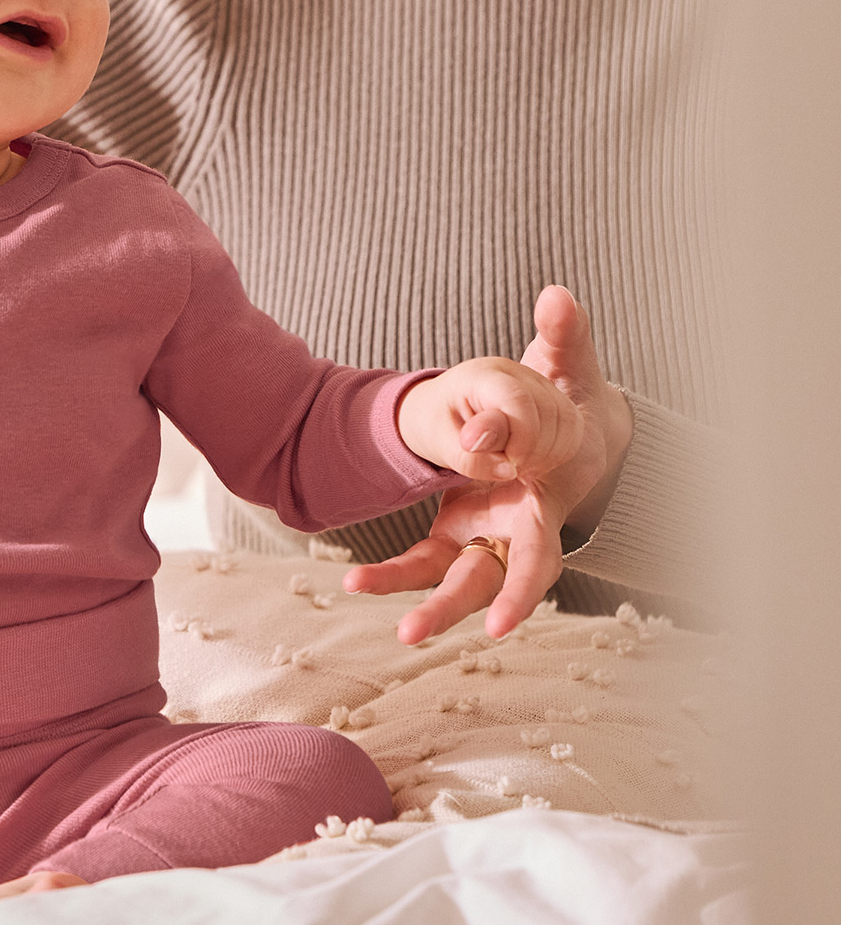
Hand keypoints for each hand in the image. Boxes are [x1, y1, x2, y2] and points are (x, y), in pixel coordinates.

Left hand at [346, 286, 632, 644]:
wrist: (569, 431)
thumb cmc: (574, 402)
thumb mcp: (573, 368)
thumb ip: (565, 336)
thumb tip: (557, 295)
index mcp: (557, 498)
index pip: (542, 532)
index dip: (524, 570)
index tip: (497, 562)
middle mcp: (525, 529)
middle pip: (512, 578)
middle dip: (481, 604)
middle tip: (440, 629)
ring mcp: (489, 536)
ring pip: (463, 583)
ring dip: (426, 604)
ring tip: (374, 607)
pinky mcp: (457, 533)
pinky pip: (425, 561)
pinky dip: (393, 573)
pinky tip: (351, 578)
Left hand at [394, 352, 584, 489]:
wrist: (437, 410)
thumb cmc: (436, 425)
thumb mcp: (438, 444)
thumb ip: (469, 458)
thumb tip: (507, 470)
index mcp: (482, 376)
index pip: (517, 400)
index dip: (521, 438)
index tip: (508, 466)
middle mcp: (515, 372)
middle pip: (550, 410)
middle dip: (536, 450)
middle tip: (511, 469)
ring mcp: (536, 382)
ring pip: (568, 419)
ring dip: (551, 452)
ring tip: (521, 466)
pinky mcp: (549, 398)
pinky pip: (571, 426)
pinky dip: (559, 449)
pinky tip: (534, 461)